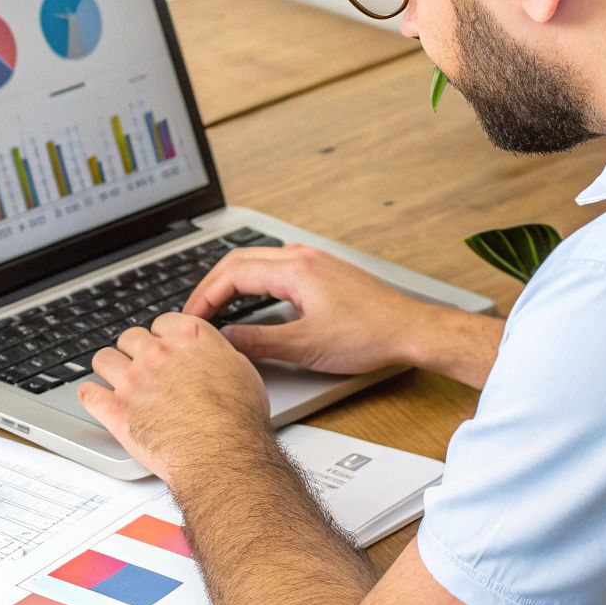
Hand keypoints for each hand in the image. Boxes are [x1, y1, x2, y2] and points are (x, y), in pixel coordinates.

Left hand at [77, 312, 269, 484]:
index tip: (163, 347)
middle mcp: (156, 354)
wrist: (221, 453)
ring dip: (110, 368)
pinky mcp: (115, 410)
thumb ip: (216, 353)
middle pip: (131, 338)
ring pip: (104, 359)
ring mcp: (133, 381)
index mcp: (187, 338)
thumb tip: (211, 350)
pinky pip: (88, 393)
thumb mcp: (241, 370)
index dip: (162, 338)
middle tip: (143, 368)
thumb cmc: (237, 418)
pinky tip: (98, 399)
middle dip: (136, 351)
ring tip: (118, 380)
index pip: (161, 323)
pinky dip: (92, 397)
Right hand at [182, 244, 438, 376]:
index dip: (205, 298)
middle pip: (238, 261)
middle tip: (195, 314)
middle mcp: (302, 257)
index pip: (232, 274)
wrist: (413, 331)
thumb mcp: (306, 347)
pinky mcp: (324, 271)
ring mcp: (314, 261)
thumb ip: (259, 342)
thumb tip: (225, 340)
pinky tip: (251, 300)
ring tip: (215, 307)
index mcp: (294, 269)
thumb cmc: (370, 336)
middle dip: (211, 287)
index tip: (191, 320)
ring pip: (257, 261)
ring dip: (231, 281)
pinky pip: (275, 267)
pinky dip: (252, 281)